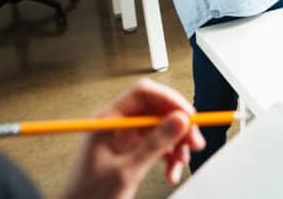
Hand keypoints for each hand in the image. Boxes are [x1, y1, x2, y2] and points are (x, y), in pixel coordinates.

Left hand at [60, 79, 205, 198]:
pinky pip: (158, 145)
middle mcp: (117, 125)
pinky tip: (172, 171)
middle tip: (194, 142)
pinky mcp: (131, 151)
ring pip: (161, 129)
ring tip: (181, 164)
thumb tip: (179, 120)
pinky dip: (169, 157)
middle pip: (157, 111)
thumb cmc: (88, 197)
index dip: (169, 100)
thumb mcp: (126, 171)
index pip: (143, 94)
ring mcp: (124, 138)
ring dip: (176, 146)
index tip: (188, 116)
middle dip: (178, 126)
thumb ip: (154, 144)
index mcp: (108, 121)